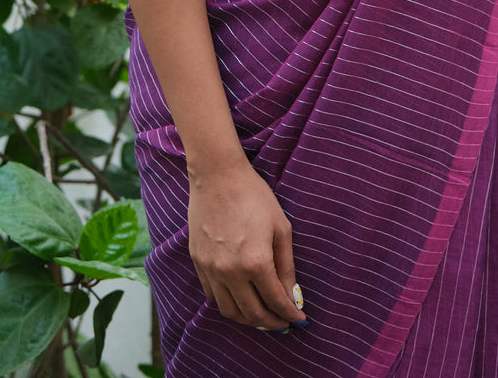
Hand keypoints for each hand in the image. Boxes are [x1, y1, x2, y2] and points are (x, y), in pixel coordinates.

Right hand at [187, 157, 308, 331]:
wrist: (217, 175)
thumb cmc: (254, 195)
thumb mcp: (280, 227)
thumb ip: (286, 266)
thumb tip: (292, 295)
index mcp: (255, 262)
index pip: (275, 301)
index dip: (290, 314)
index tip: (299, 319)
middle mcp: (231, 272)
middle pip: (252, 314)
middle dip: (271, 323)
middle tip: (283, 323)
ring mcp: (211, 269)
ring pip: (229, 311)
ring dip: (248, 319)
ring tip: (262, 315)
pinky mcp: (197, 262)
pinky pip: (212, 296)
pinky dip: (228, 304)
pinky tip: (240, 298)